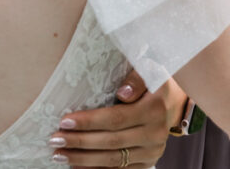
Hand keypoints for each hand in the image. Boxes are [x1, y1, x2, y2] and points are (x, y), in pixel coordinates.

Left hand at [48, 72, 181, 167]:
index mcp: (154, 108)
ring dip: (83, 159)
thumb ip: (136, 77)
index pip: (115, 118)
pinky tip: (77, 166)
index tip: (64, 121)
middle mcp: (155, 133)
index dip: (89, 121)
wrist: (174, 103)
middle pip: (111, 142)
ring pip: (113, 160)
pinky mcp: (148, 162)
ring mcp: (152, 151)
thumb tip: (123, 93)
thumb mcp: (149, 69)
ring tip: (60, 154)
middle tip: (55, 140)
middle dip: (79, 142)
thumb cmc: (153, 82)